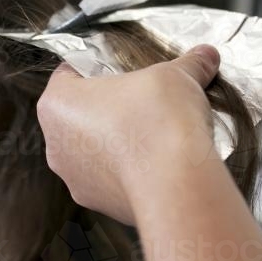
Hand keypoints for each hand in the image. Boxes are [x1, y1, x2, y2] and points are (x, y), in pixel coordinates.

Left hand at [36, 45, 221, 224]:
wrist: (175, 184)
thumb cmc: (160, 121)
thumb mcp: (177, 76)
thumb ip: (188, 64)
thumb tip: (205, 57)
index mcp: (57, 103)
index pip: (69, 75)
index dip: (98, 69)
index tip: (123, 72)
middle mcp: (56, 143)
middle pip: (80, 115)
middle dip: (109, 108)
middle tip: (141, 102)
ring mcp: (75, 178)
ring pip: (94, 151)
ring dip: (117, 143)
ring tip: (152, 135)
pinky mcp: (98, 203)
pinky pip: (111, 180)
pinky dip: (129, 171)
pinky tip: (156, 164)